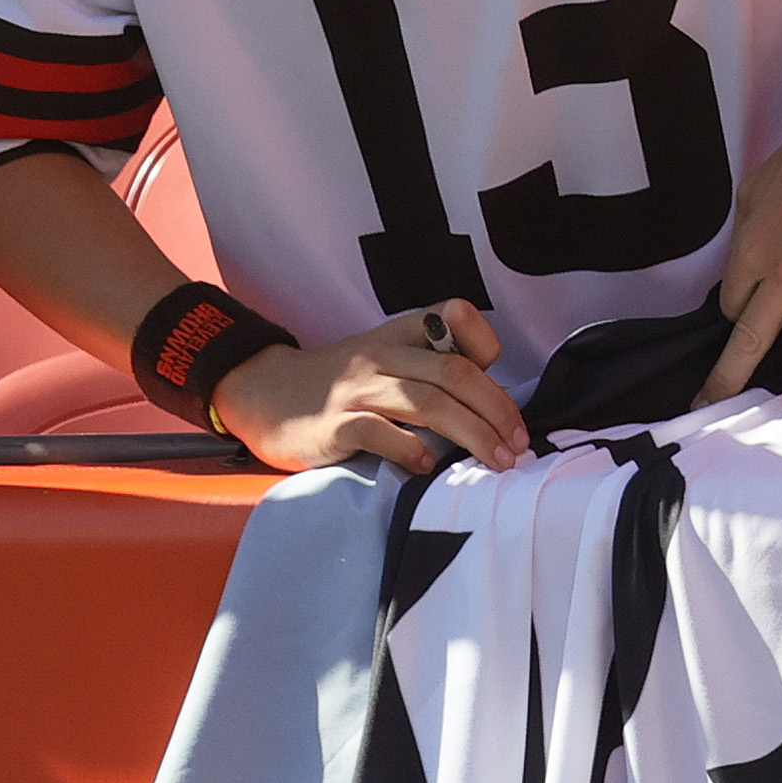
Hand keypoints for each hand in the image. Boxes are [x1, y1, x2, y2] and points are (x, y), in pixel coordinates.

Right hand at [213, 302, 530, 476]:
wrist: (263, 393)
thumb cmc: (340, 385)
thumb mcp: (386, 361)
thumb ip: (433, 372)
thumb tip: (495, 407)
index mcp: (400, 336)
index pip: (454, 316)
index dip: (486, 345)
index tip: (506, 389)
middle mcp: (381, 356)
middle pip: (455, 373)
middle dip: (497, 410)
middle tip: (519, 445)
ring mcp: (356, 389)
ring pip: (428, 403)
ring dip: (473, 435)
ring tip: (498, 461)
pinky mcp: (333, 424)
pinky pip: (380, 433)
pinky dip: (412, 451)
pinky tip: (428, 466)